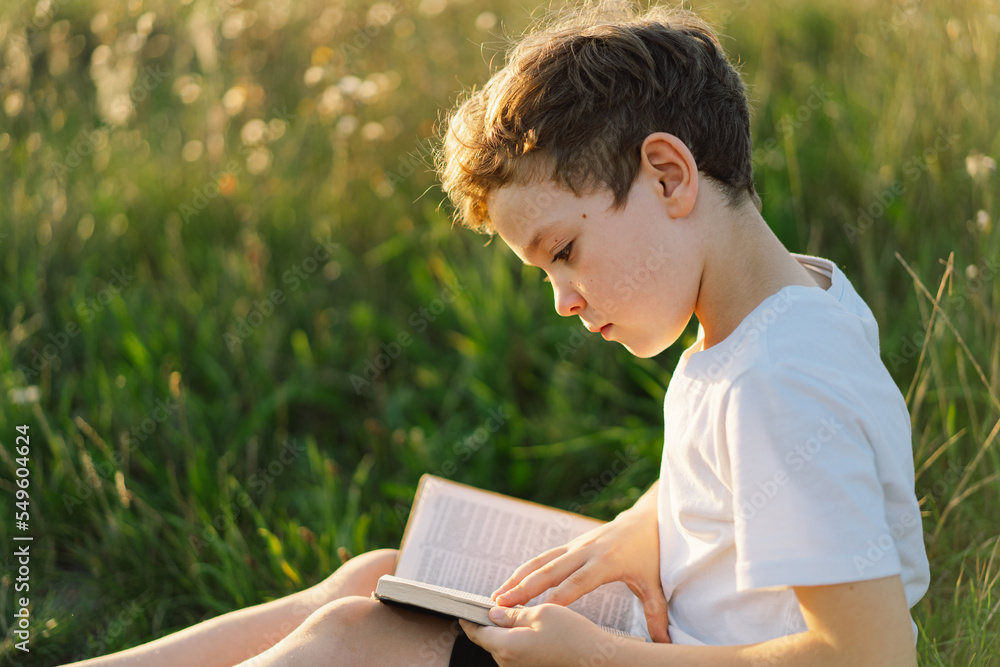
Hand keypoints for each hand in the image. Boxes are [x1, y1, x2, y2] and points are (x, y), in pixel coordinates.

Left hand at [459, 604, 631, 666]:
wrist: (597, 660)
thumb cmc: (572, 635)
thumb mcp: (541, 612)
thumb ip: (512, 613)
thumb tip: (493, 613)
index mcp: (507, 647)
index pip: (477, 633)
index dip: (469, 618)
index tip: (463, 608)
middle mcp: (510, 663)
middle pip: (488, 640)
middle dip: (489, 623)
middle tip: (495, 605)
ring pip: (502, 647)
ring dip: (504, 632)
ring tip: (517, 614)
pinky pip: (515, 653)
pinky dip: (516, 640)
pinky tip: (530, 628)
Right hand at [490, 497, 670, 642]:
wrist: (643, 519)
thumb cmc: (649, 554)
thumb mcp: (654, 584)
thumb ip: (655, 614)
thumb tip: (665, 645)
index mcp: (606, 563)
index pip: (577, 583)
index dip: (557, 598)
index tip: (536, 613)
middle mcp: (586, 552)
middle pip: (551, 571)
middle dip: (524, 588)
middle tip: (501, 604)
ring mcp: (576, 546)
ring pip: (542, 562)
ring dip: (518, 578)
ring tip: (497, 595)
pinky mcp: (570, 544)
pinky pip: (544, 557)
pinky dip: (525, 570)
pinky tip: (509, 583)